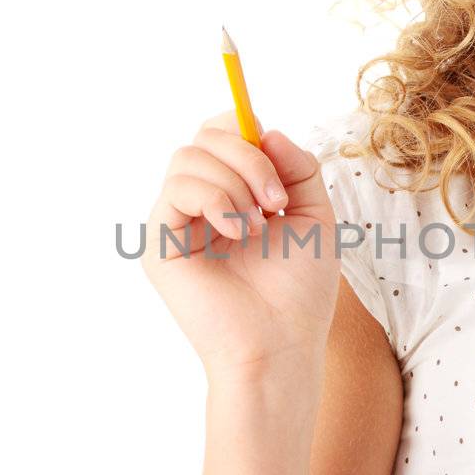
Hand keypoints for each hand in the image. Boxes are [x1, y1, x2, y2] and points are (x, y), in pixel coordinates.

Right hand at [140, 110, 339, 378]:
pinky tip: (238, 231)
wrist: (282, 345)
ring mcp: (175, 224)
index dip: (243, 129)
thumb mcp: (314, 215)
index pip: (220, 136)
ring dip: (236, 180)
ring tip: (258, 224)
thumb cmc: (300, 292)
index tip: (276, 157)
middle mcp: (198, 207)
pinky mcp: (160, 245)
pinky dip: (215, 198)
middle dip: (247, 156)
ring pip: (188, 157)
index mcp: (231, 197)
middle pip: (203, 137)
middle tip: (276, 201)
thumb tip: (265, 130)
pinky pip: (178, 188)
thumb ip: (297, 166)